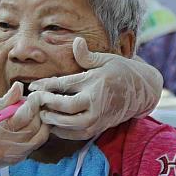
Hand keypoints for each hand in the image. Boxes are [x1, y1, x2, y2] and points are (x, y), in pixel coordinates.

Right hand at [0, 82, 50, 175]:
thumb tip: (19, 85)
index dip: (32, 103)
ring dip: (42, 122)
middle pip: (34, 126)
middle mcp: (7, 147)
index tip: (35, 94)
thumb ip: (6, 100)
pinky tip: (33, 122)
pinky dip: (39, 131)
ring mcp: (14, 156)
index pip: (22, 116)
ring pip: (40, 136)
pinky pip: (36, 143)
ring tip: (35, 112)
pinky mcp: (19, 159)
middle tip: (36, 101)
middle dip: (38, 111)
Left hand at [29, 38, 162, 139]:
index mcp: (95, 82)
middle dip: (48, 104)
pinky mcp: (100, 127)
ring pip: (72, 125)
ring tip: (43, 114)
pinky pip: (79, 134)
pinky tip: (54, 125)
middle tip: (36, 101)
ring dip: (54, 121)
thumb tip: (76, 41)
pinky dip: (64, 132)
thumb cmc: (122, 71)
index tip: (33, 86)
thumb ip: (87, 55)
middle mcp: (96, 101)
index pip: (65, 85)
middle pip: (67, 107)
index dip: (46, 86)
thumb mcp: (107, 59)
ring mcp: (99, 117)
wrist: (142, 91)